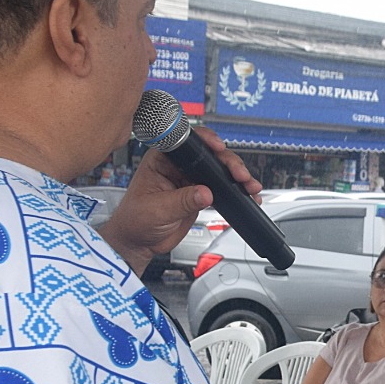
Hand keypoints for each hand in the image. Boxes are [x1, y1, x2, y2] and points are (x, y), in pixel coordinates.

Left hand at [98, 127, 260, 272]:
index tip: (218, 148)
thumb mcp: (158, 210)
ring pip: (219, 170)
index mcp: (161, 160)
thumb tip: (205, 192)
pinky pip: (222, 188)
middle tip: (240, 175)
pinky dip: (235, 191)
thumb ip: (183, 201)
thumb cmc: (136, 221)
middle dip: (228, 163)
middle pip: (209, 155)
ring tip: (249, 186)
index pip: (186, 142)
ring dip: (236, 177)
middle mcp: (178, 166)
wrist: (140, 242)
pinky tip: (246, 195)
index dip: (205, 141)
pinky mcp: (200, 193)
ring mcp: (190, 179)